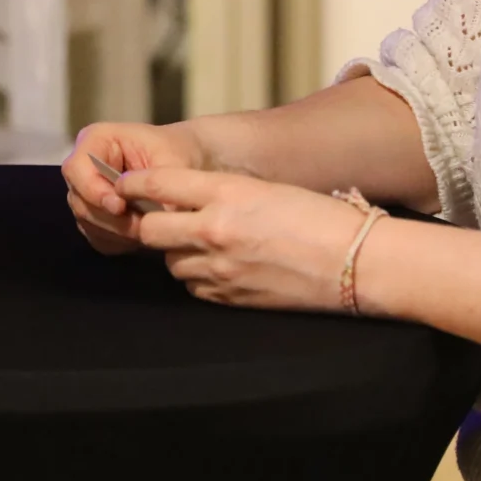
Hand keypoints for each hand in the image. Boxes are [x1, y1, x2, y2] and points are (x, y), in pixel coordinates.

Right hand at [61, 120, 208, 255]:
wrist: (185, 161)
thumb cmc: (177, 152)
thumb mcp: (174, 161)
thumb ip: (159, 185)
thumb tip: (155, 215)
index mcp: (96, 140)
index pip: (77, 169)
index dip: (94, 191)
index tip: (121, 207)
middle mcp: (84, 167)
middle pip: (79, 200)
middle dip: (110, 219)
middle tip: (141, 227)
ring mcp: (86, 194)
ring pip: (87, 221)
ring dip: (116, 232)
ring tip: (148, 231)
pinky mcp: (95, 217)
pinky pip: (97, 236)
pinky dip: (118, 242)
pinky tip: (141, 236)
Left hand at [119, 168, 370, 312]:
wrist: (356, 261)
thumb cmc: (321, 218)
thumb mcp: (268, 188)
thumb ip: (223, 193)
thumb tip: (187, 198)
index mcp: (228, 191)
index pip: (159, 183)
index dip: (134, 184)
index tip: (124, 185)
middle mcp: (216, 229)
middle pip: (151, 230)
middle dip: (150, 224)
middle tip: (160, 220)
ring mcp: (221, 268)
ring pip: (171, 262)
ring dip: (178, 252)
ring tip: (204, 245)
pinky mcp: (230, 297)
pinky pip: (194, 288)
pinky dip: (199, 278)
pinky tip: (222, 269)